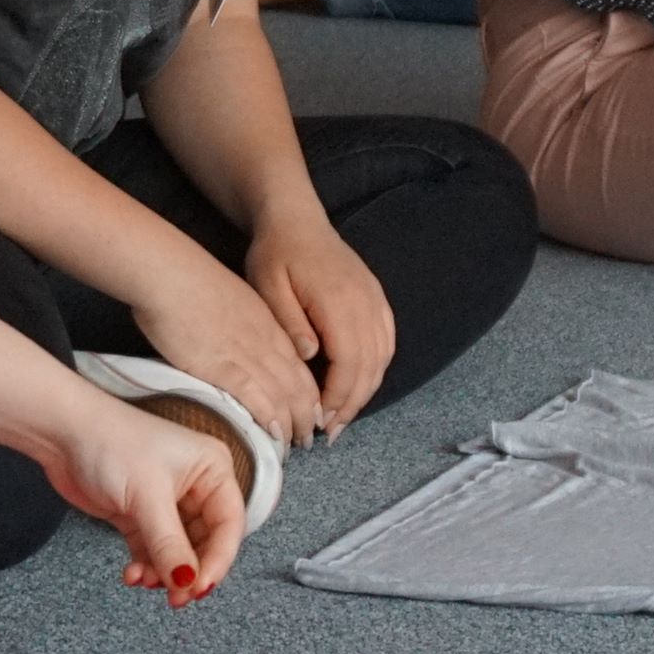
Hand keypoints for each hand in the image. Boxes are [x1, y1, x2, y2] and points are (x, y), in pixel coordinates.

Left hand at [41, 382, 247, 604]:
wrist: (61, 432)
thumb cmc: (111, 444)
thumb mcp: (147, 496)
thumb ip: (169, 544)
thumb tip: (187, 582)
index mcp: (212, 470)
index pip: (229, 525)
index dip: (218, 560)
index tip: (200, 587)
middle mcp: (196, 487)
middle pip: (206, 543)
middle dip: (189, 571)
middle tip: (175, 598)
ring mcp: (166, 502)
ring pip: (178, 551)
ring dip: (164, 573)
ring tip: (144, 581)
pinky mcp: (139, 514)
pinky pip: (153, 550)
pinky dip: (146, 566)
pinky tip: (132, 574)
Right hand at [123, 263, 325, 447]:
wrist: (170, 273)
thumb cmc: (188, 281)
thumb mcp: (228, 302)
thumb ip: (239, 328)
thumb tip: (234, 348)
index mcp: (267, 325)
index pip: (299, 367)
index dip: (308, 396)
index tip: (308, 414)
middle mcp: (265, 342)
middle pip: (299, 387)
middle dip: (306, 417)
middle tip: (306, 440)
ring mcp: (248, 356)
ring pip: (285, 397)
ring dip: (293, 425)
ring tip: (294, 447)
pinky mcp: (225, 368)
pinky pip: (258, 398)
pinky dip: (271, 419)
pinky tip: (276, 435)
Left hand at [245, 215, 394, 434]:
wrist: (296, 220)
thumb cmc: (276, 254)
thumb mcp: (267, 285)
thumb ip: (289, 322)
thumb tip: (309, 357)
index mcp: (339, 301)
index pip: (349, 362)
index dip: (338, 397)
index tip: (320, 422)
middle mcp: (365, 303)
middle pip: (370, 366)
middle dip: (352, 404)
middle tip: (330, 433)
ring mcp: (375, 300)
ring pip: (382, 358)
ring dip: (365, 391)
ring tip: (342, 417)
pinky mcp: (377, 299)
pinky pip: (386, 342)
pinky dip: (375, 369)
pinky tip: (358, 385)